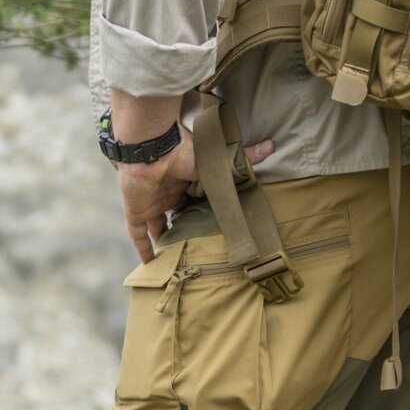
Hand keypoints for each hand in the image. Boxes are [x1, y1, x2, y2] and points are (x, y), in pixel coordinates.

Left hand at [110, 91, 271, 262]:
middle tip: (195, 245)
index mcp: (185, 178)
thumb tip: (273, 146)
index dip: (200, 210)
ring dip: (163, 239)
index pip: (193, 198)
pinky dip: (143, 248)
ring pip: (156, 226)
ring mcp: (150, 202)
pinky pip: (137, 234)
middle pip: (175, 213)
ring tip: (174, 257)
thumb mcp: (220, 158)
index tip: (211, 225)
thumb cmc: (186, 150)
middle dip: (182, 227)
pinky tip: (150, 263)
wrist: (155, 148)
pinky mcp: (136, 211)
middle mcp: (167, 191)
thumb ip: (245, 155)